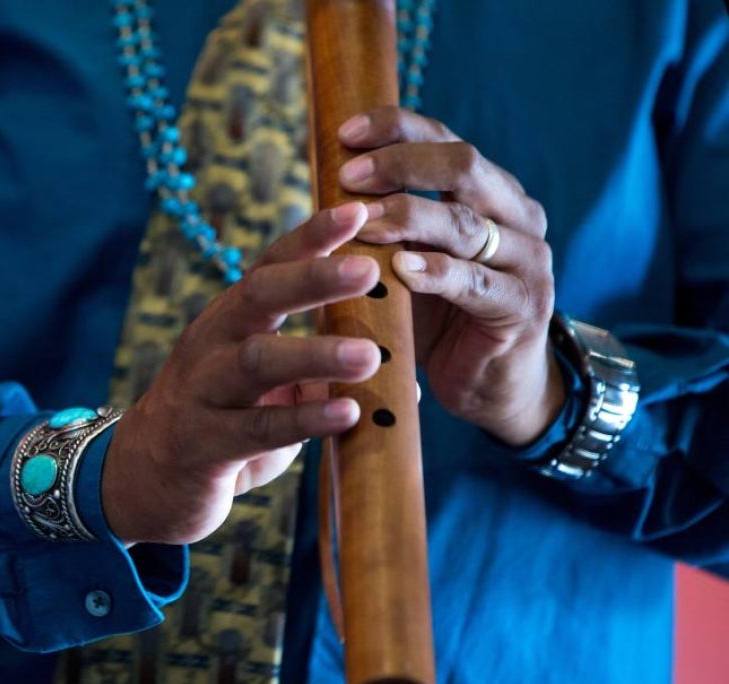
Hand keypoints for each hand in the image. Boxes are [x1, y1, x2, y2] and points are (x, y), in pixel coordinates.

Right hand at [103, 204, 380, 546]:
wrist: (143, 482)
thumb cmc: (217, 425)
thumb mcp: (263, 388)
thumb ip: (316, 371)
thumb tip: (396, 365)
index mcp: (229, 321)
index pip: (270, 266)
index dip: (311, 237)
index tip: (359, 210)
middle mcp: (210, 345)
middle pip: (257, 297)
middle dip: (312, 279)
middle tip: (367, 269)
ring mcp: (202, 393)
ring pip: (256, 362)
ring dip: (315, 355)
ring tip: (369, 356)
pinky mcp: (202, 445)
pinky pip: (256, 430)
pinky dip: (304, 420)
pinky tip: (346, 415)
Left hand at [338, 106, 564, 446]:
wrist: (487, 386)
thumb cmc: (438, 318)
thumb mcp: (406, 260)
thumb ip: (384, 224)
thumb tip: (324, 184)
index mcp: (489, 192)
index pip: (444, 139)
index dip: (396, 128)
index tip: (345, 133)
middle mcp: (517, 215)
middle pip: (462, 166)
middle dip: (399, 165)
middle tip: (348, 177)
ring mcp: (527, 259)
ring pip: (465, 222)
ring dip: (408, 217)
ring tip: (362, 223)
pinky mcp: (523, 306)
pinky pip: (475, 282)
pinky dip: (436, 272)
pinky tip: (402, 269)